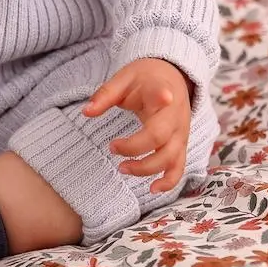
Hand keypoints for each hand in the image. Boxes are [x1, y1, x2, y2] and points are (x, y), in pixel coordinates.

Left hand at [84, 58, 192, 193]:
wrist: (173, 76)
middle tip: (112, 148)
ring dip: (147, 168)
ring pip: (171, 157)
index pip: (162, 96)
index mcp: (161, 91)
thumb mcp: (124, 78)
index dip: (162, 97)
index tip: (163, 96)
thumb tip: (85, 112)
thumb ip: (105, 95)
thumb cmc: (146, 78)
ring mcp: (181, 132)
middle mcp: (175, 114)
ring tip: (122, 168)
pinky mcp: (181, 144)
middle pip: (160, 137)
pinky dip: (170, 181)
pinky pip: (179, 166)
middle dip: (135, 148)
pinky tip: (153, 189)